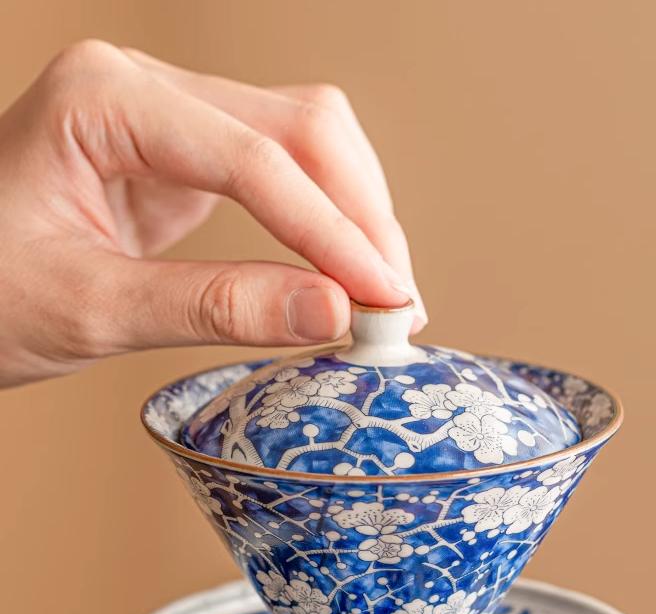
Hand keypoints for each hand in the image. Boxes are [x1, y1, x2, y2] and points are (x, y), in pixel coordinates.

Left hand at [0, 41, 425, 386]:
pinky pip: (280, 173)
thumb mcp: (90, 310)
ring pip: (303, 141)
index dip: (332, 234)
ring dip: (354, 216)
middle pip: (299, 127)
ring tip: (382, 297)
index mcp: (104, 99)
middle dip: (359, 216)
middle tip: (395, 306)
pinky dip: (323, 224)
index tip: (383, 299)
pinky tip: (344, 273)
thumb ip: (213, 307)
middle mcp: (144, 89)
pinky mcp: (184, 159)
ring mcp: (169, 119)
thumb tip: (329, 313)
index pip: (253, 158)